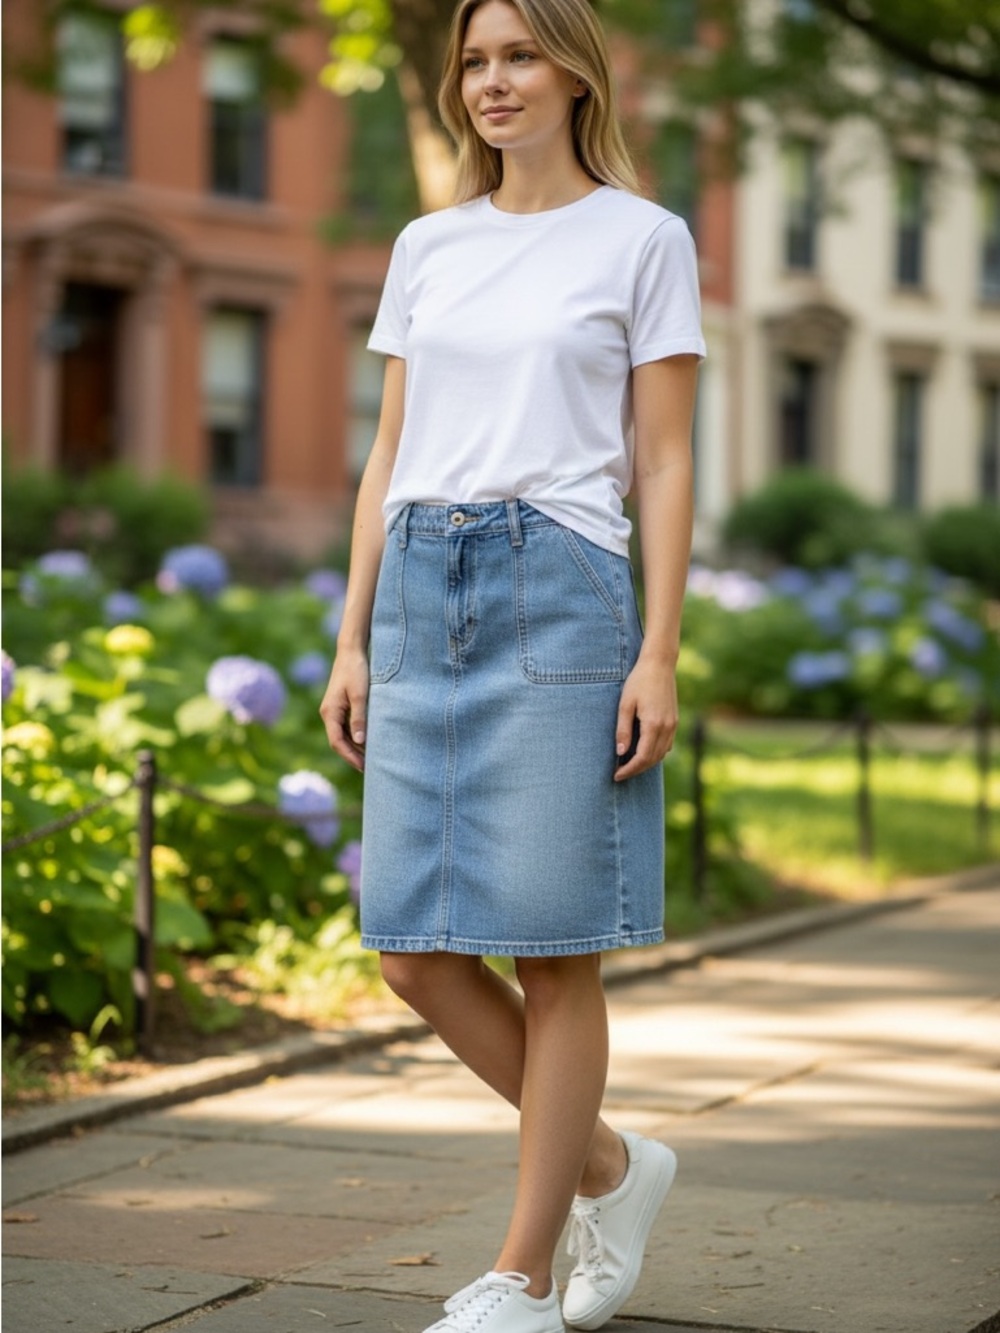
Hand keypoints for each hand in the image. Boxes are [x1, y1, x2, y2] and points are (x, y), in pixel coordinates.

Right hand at [319, 647, 369, 771]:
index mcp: (330, 712)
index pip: (337, 742)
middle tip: (370, 768)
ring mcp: (333, 710)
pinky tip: (367, 742)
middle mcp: (328, 713)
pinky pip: (345, 727)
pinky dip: (355, 737)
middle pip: (338, 742)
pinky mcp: (340, 706)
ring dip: (354, 748)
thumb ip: (359, 718)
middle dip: (352, 756)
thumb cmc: (356, 670)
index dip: (349, 757)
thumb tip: (360, 742)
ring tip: (370, 759)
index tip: (363, 767)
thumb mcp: (360, 695)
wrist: (351, 651)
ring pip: (342, 735)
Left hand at [612, 654, 678, 781]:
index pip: (642, 757)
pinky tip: (643, 752)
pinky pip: (666, 745)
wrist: (659, 664)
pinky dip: (655, 753)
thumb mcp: (625, 704)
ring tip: (629, 765)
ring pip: (661, 754)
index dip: (629, 769)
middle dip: (636, 770)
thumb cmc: (638, 681)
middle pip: (652, 759)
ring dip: (646, 763)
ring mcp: (673, 725)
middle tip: (620, 773)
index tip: (616, 775)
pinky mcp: (674, 721)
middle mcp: (667, 728)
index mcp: (653, 725)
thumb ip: (623, 730)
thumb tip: (620, 752)